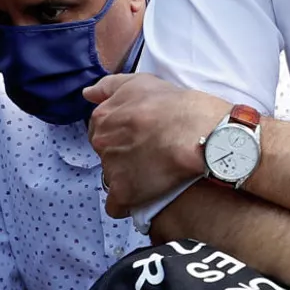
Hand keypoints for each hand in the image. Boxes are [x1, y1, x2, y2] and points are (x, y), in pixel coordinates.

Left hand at [86, 73, 225, 217]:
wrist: (201, 134)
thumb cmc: (177, 106)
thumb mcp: (141, 82)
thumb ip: (110, 87)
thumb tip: (88, 94)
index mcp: (103, 118)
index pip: (101, 131)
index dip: (122, 134)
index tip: (141, 137)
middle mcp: (102, 143)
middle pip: (106, 154)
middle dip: (123, 156)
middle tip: (150, 154)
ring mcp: (111, 168)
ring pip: (113, 178)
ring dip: (129, 178)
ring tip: (156, 173)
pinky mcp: (124, 192)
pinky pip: (116, 206)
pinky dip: (129, 204)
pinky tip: (146, 196)